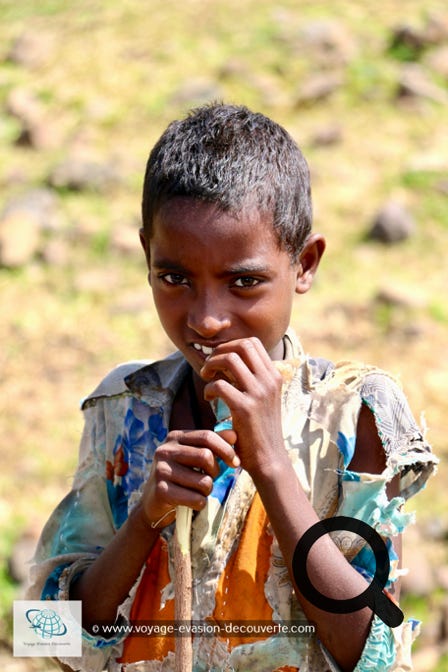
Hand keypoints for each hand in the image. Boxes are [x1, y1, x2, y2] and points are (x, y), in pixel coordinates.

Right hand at [140, 429, 238, 527]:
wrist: (153, 502)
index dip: (226, 449)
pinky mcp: (162, 491)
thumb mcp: (194, 456)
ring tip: (197, 491)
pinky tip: (191, 502)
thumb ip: (213, 444)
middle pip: (206, 456)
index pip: (207, 436)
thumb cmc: (180, 476)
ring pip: (204, 481)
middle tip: (210, 479)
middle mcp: (165, 450)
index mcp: (174, 437)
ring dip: (207, 490)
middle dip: (215, 471)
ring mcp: (161, 470)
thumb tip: (234, 435)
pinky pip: (196, 499)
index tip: (236, 463)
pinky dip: (200, 503)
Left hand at [200, 337, 283, 475]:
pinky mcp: (245, 408)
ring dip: (212, 365)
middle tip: (209, 367)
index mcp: (274, 376)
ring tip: (206, 378)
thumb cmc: (260, 429)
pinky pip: (219, 384)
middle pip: (241, 345)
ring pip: (229, 359)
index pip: (252, 343)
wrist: (269, 459)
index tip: (220, 360)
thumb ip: (251, 379)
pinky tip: (209, 398)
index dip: (230, 346)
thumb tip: (229, 361)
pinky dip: (209, 388)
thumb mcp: (263, 398)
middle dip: (220, 351)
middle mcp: (269, 380)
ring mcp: (258, 393)